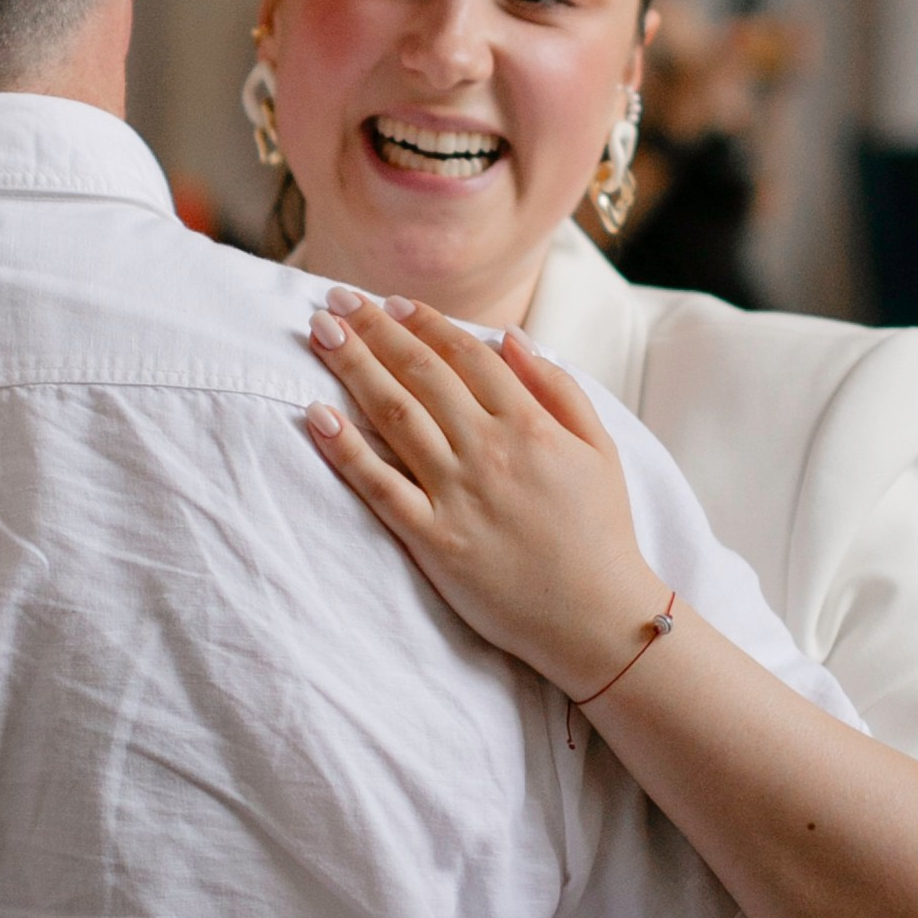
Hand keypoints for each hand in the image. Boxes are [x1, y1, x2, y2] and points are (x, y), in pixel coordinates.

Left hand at [305, 291, 666, 701]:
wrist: (598, 618)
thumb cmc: (601, 533)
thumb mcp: (599, 448)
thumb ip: (557, 388)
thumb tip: (512, 337)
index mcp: (530, 425)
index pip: (466, 355)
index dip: (424, 322)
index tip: (390, 301)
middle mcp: (490, 450)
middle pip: (420, 373)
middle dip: (374, 330)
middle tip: (337, 298)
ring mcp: (458, 495)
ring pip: (394, 416)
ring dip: (353, 367)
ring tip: (320, 333)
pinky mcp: (434, 540)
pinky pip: (380, 487)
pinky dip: (346, 450)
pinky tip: (316, 416)